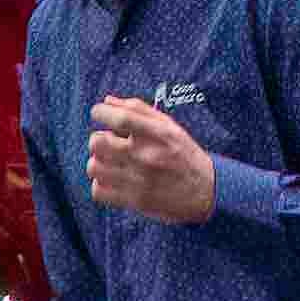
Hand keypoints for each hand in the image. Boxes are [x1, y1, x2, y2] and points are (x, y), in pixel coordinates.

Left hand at [83, 95, 219, 227]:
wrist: (205, 190)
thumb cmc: (184, 154)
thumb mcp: (169, 126)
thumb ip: (138, 110)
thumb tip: (107, 101)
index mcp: (158, 134)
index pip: (120, 118)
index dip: (101, 112)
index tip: (98, 113)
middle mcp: (147, 156)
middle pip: (98, 142)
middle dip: (98, 139)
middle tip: (108, 142)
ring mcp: (139, 180)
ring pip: (94, 167)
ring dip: (98, 162)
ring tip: (111, 162)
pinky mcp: (133, 200)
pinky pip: (98, 190)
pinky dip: (101, 184)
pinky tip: (113, 179)